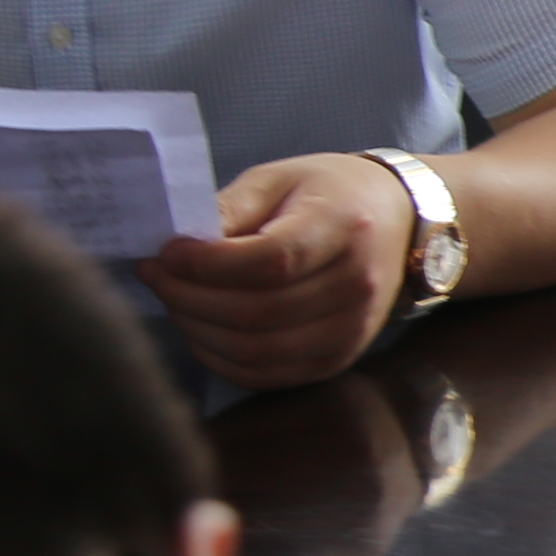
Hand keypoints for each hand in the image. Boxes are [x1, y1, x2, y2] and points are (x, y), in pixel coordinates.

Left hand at [145, 152, 413, 389]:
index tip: (166, 252)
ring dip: (199, 330)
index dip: (206, 265)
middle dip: (189, 298)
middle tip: (156, 275)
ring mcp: (351, 330)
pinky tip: (201, 330)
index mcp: (344, 228)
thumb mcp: (279, 179)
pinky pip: (266, 376)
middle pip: (257, 313)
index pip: (270, 262)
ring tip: (175, 300)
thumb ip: (229, 209)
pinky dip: (221, 359)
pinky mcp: (337, 359)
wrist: (399, 224)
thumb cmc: (330, 194)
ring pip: (256, 352)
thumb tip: (175, 248)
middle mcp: (356, 286)